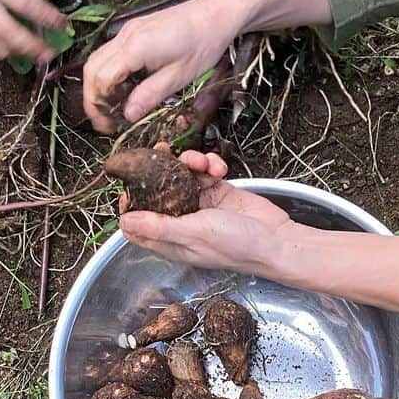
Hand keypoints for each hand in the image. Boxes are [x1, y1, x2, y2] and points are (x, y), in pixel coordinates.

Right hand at [83, 0, 246, 132]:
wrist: (216, 14)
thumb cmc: (203, 44)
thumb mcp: (179, 77)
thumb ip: (150, 95)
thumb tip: (128, 115)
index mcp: (136, 47)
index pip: (101, 79)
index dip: (99, 105)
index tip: (109, 126)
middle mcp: (126, 35)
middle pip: (92, 68)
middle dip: (93, 98)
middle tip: (105, 122)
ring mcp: (127, 30)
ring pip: (97, 59)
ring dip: (98, 86)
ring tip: (113, 108)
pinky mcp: (133, 30)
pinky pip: (110, 53)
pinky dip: (108, 73)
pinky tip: (123, 89)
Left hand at [120, 151, 293, 273]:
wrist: (275, 239)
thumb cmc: (236, 246)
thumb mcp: (193, 234)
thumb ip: (158, 226)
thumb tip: (124, 222)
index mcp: (169, 240)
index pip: (137, 224)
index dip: (130, 204)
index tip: (133, 181)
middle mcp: (181, 222)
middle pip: (157, 193)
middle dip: (159, 171)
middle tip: (163, 152)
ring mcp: (199, 205)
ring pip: (181, 177)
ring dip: (190, 163)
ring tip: (203, 163)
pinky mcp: (217, 191)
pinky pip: (203, 172)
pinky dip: (210, 165)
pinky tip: (219, 168)